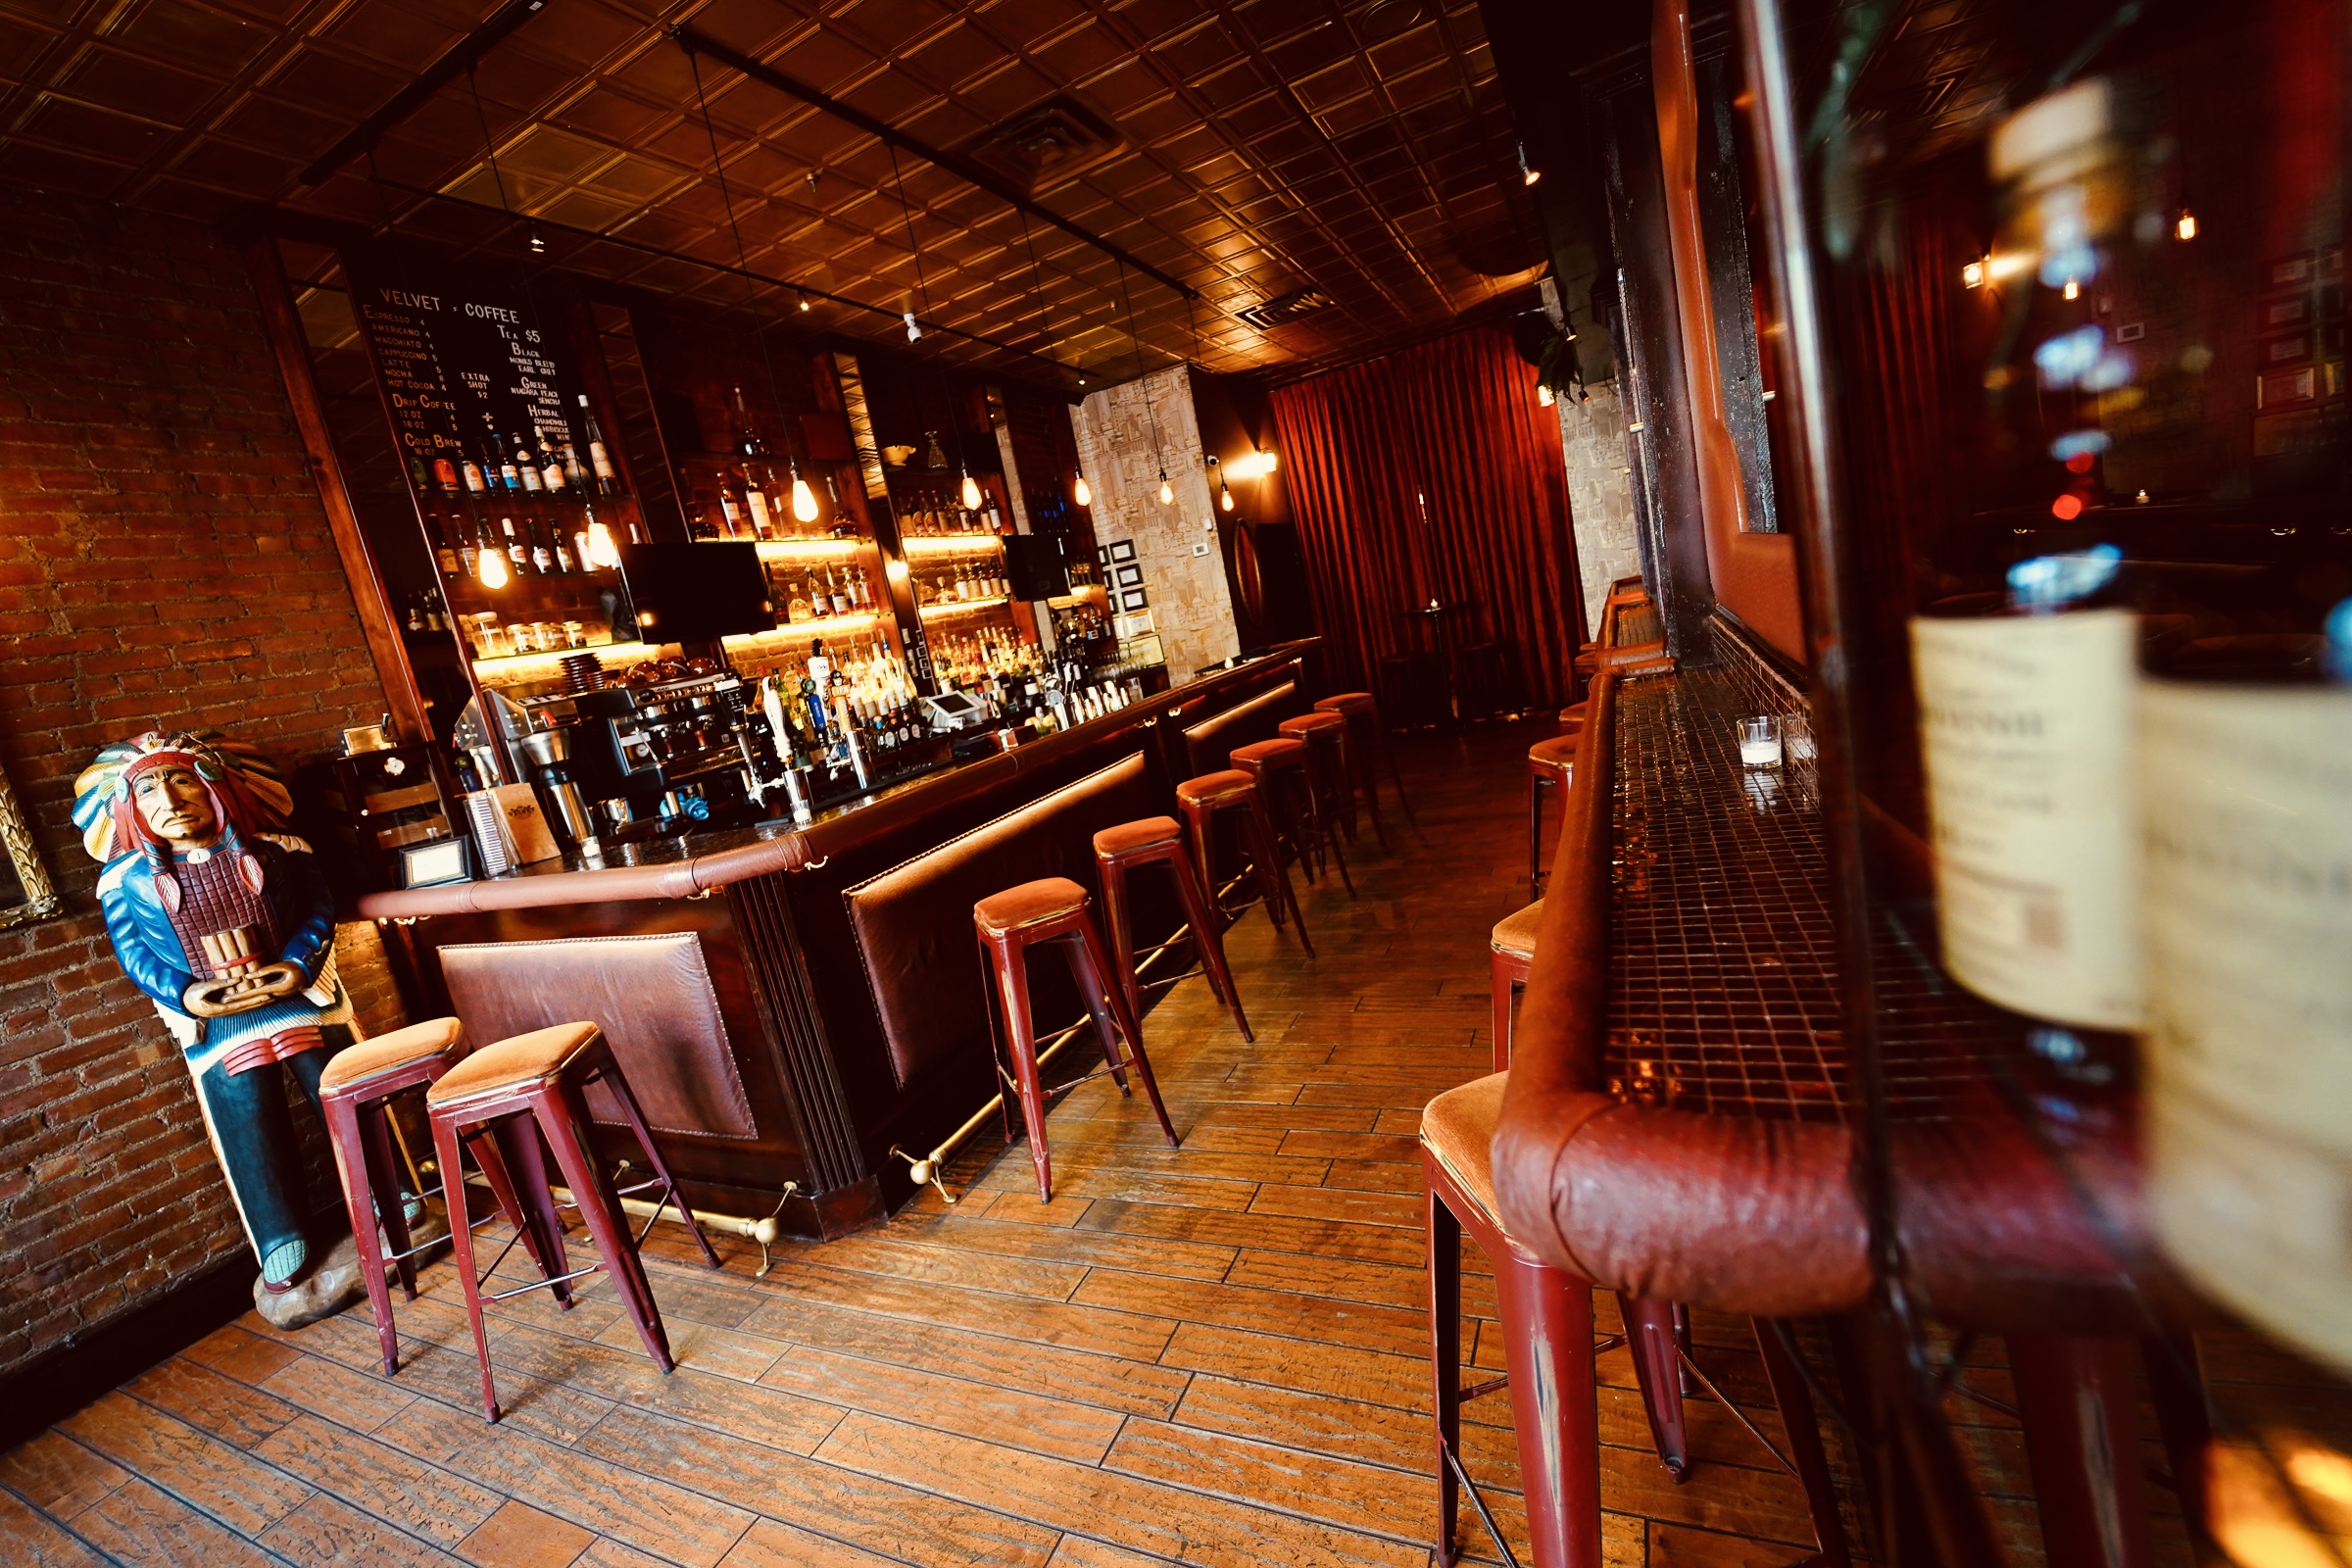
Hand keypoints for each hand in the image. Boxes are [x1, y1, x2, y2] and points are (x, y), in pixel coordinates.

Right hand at [182, 962, 305, 1017]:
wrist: (181, 1002)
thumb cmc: (189, 994)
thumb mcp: (202, 987)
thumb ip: (219, 984)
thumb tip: (238, 979)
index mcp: (218, 1009)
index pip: (241, 1005)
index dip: (255, 1000)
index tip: (267, 995)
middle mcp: (223, 1012)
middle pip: (246, 1007)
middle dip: (260, 1002)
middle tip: (274, 996)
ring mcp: (223, 1010)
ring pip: (244, 1006)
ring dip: (257, 1002)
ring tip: (270, 997)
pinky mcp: (223, 1006)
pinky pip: (239, 1004)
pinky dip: (249, 1001)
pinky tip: (258, 997)